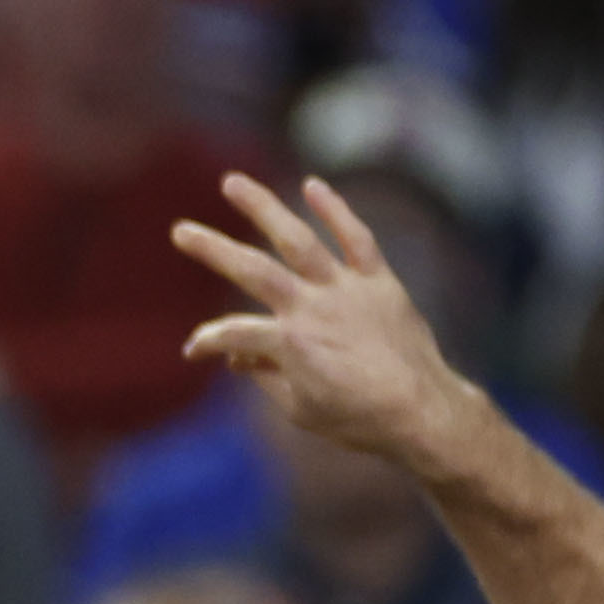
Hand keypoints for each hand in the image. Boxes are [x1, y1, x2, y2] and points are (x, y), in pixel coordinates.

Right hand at [175, 173, 493, 481]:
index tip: (194, 351)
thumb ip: (265, 376)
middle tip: (180, 230)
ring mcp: (347, 289)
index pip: (233, 334)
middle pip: (253, 270)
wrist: (422, 413)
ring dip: (262, 208)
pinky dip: (336, 210)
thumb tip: (237, 357)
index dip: (207, 342)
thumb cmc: (359, 421)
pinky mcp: (379, 282)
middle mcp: (313, 307)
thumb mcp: (300, 409)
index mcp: (289, 343)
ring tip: (232, 183)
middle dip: (213, 249)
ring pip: (298, 239)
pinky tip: (312, 185)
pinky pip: (356, 239)